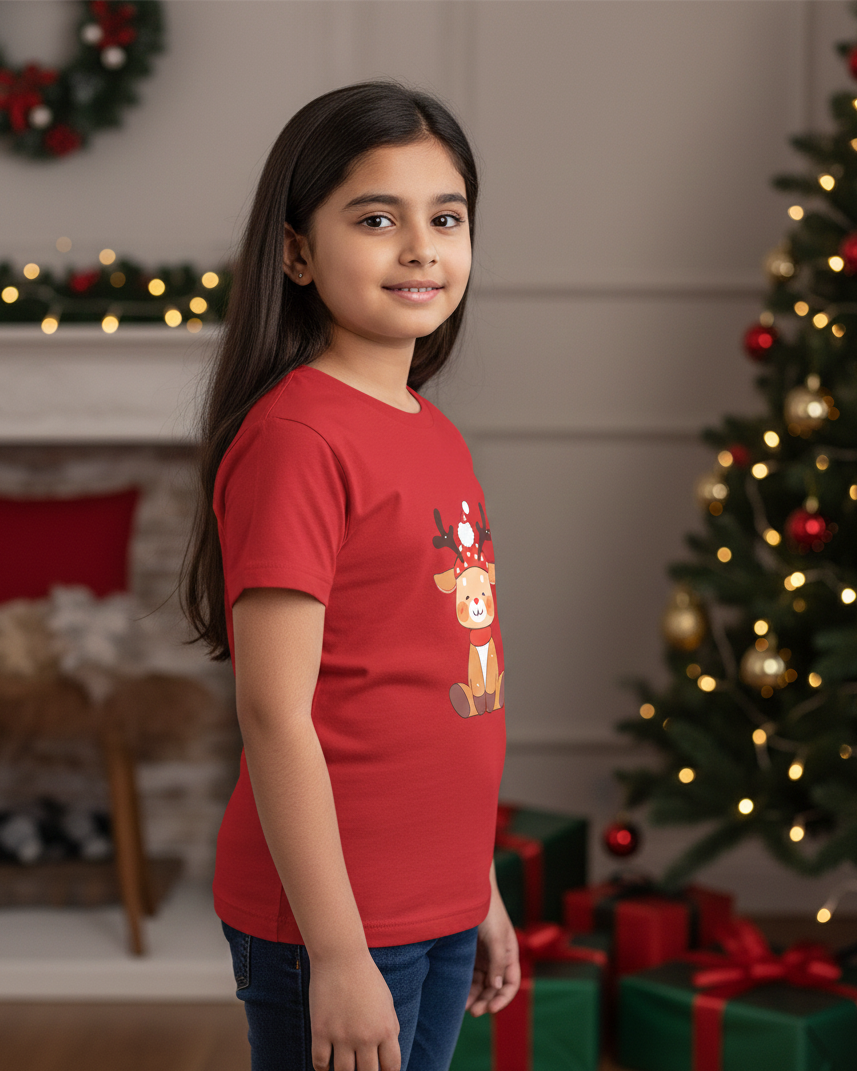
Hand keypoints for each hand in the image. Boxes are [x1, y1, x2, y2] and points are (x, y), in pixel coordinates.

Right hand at [308, 948, 400, 1070]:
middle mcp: (365, 1037)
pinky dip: (323, 1068)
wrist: (340, 957)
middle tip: (361, 1067)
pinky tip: (326, 1064)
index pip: (392, 1067)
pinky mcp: (320, 1031)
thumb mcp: (386, 1002)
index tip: (380, 1070)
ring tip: (344, 1067)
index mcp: (386, 1029)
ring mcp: (342, 1035)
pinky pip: (320, 1064)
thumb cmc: (366, 977)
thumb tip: (387, 1056)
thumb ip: (390, 1028)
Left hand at [465, 885, 520, 1015]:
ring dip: (475, 996)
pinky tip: (457, 994)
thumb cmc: (488, 912)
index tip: (492, 1009)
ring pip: (481, 983)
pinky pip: (469, 975)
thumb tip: (497, 986)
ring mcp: (483, 956)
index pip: (511, 983)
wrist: (468, 891)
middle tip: (474, 1011)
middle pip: (494, 987)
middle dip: (486, 1001)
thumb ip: (498, 962)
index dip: (504, 998)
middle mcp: (497, 957)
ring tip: (463, 1007)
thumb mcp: (496, 937)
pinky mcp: (468, 953)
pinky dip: (465, 986)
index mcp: (509, 953)